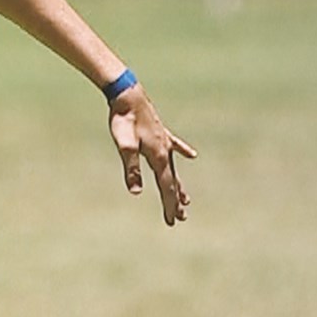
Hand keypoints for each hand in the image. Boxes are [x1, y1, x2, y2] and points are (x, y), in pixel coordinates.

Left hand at [107, 85, 197, 225]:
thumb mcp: (124, 147)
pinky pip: (175, 146)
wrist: (127, 95)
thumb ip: (131, 170)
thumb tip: (136, 192)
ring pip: (174, 168)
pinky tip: (192, 155)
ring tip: (187, 200)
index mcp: (158, 158)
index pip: (166, 187)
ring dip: (178, 185)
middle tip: (180, 218)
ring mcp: (164, 142)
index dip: (169, 206)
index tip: (172, 221)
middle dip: (175, 201)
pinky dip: (183, 151)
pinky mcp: (160, 132)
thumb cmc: (124, 120)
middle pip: (172, 181)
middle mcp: (165, 152)